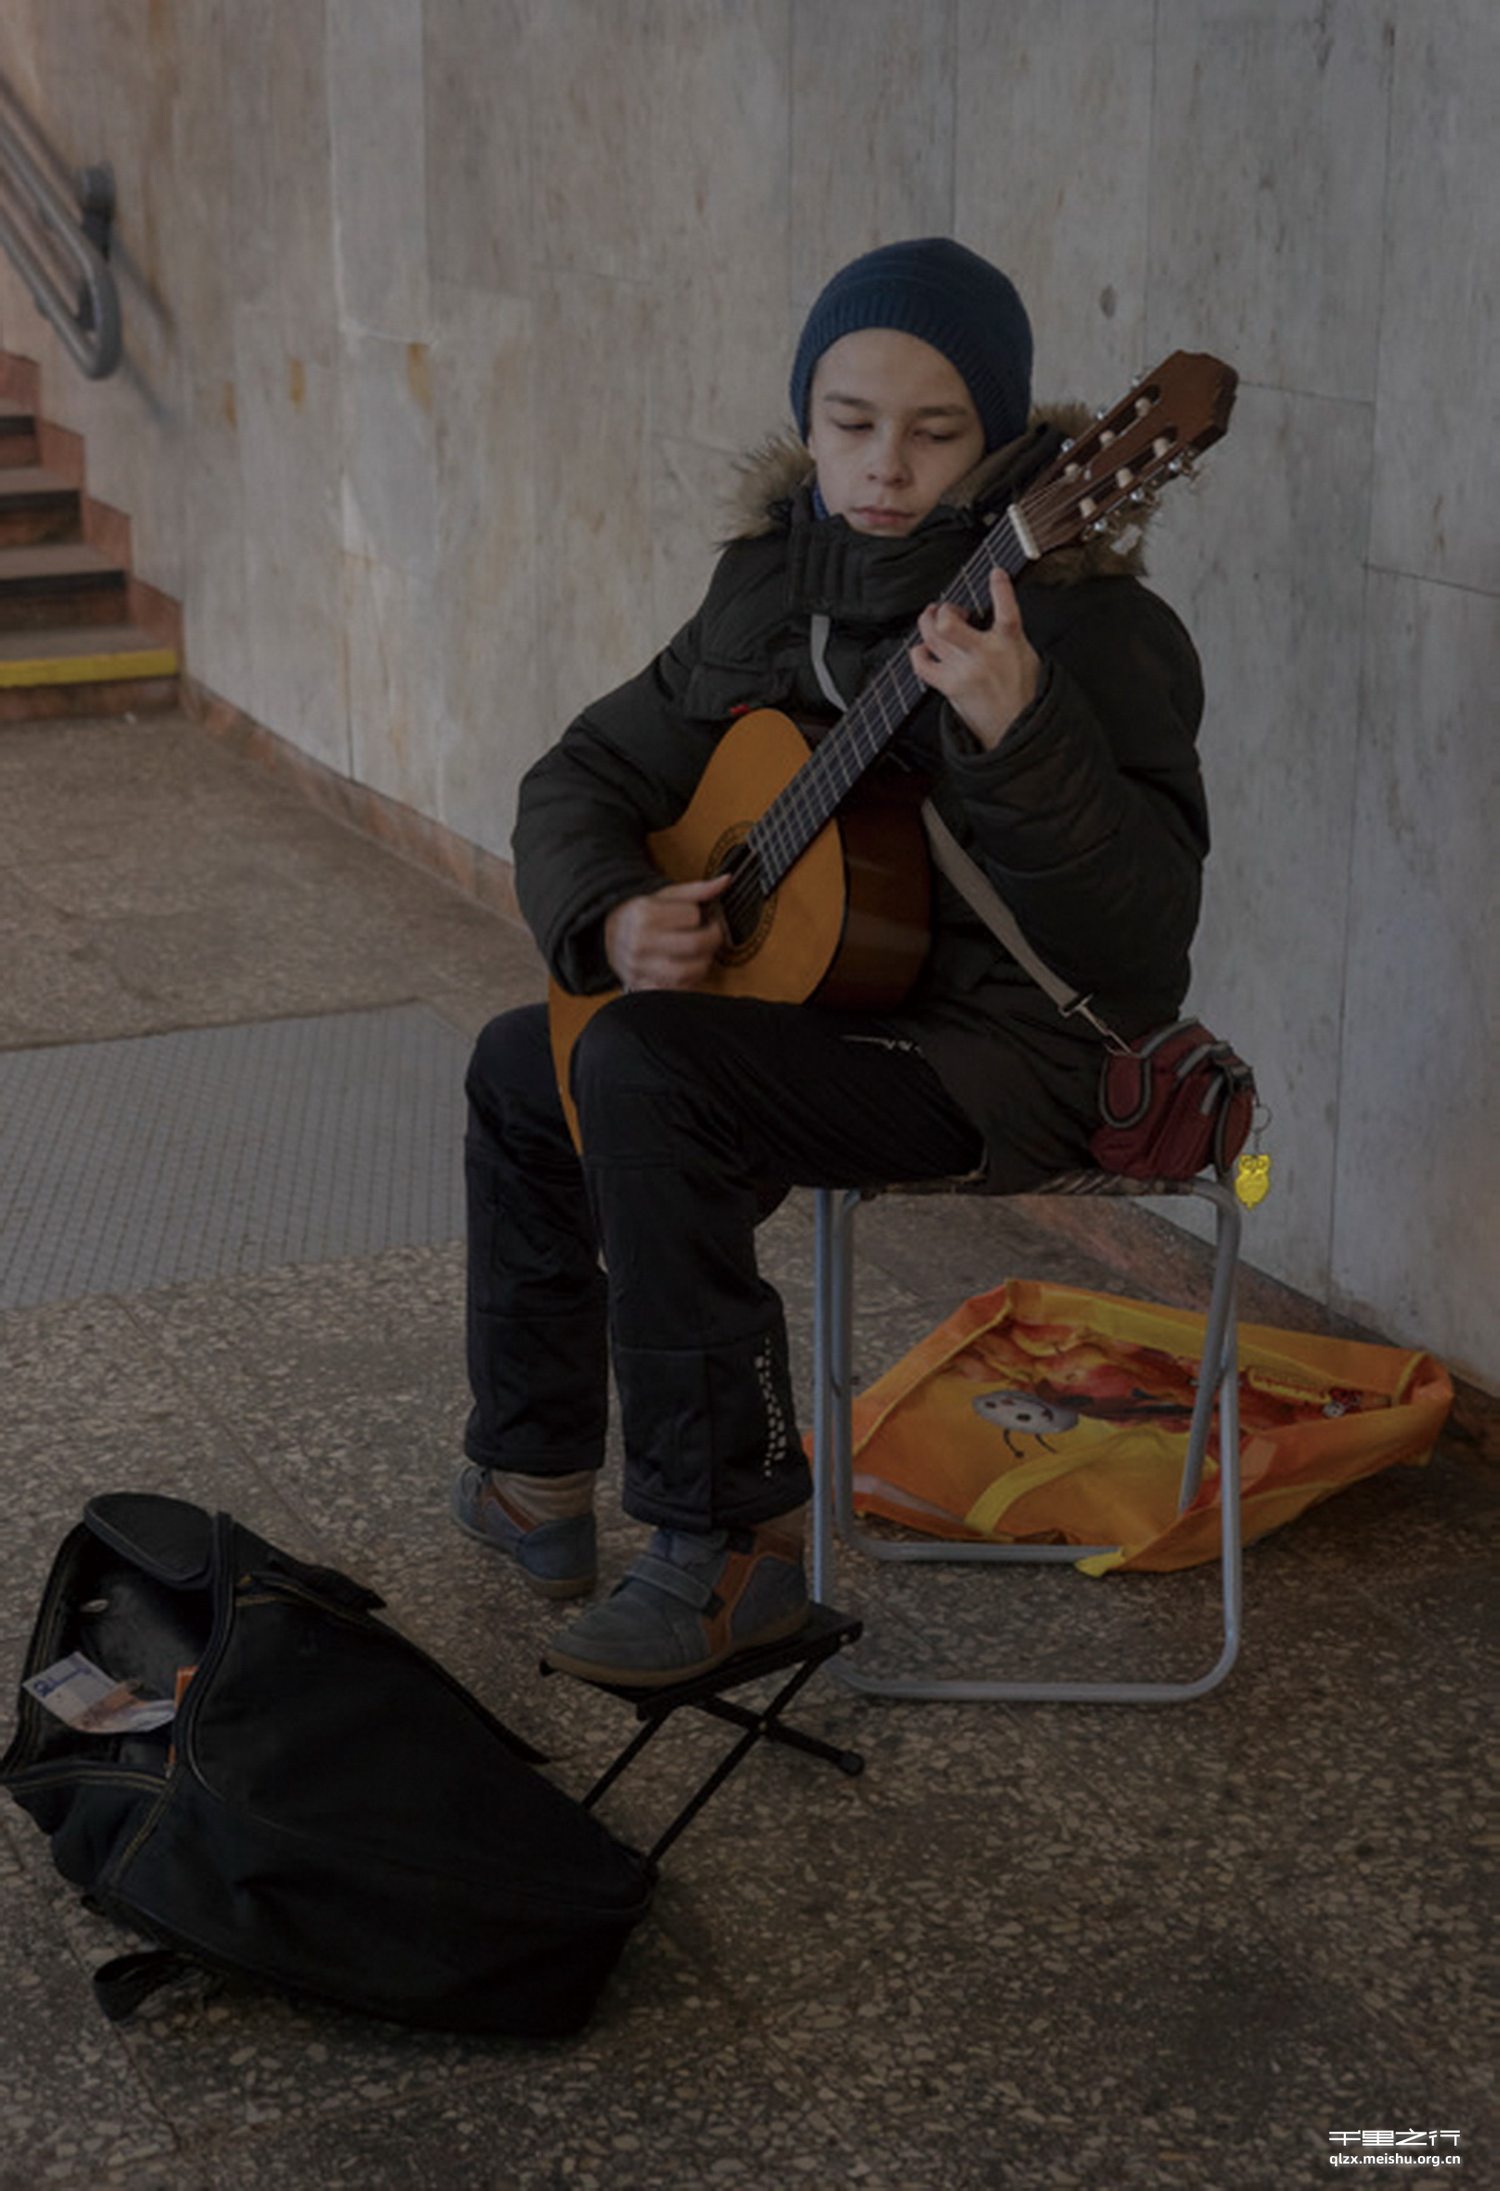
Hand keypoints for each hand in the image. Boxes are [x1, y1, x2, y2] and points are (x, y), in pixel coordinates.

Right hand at [603, 873, 730, 991]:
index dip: (703, 915)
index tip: (701, 917)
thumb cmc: (643, 914)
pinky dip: (689, 983)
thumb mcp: (666, 896)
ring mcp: (640, 968)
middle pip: (695, 945)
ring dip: (704, 963)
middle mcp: (640, 942)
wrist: (611, 936)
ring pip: (689, 972)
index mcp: (644, 914)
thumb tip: (727, 880)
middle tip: (711, 935)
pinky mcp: (642, 987)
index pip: (693, 916)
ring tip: (700, 953)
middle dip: (712, 939)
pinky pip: (676, 992)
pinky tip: (688, 970)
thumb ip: (698, 890)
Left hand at [910, 568, 1039, 749]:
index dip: (1000, 586)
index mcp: (1010, 643)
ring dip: (928, 621)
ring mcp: (963, 671)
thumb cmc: (1023, 693)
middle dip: (945, 610)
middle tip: (949, 610)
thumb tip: (992, 615)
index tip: (995, 573)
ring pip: (932, 637)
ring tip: (933, 618)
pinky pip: (922, 666)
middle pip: (949, 623)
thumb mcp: (1027, 655)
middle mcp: (984, 654)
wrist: (1017, 730)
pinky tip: (924, 650)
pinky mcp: (949, 687)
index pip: (1006, 607)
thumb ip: (1008, 634)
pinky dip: (918, 653)